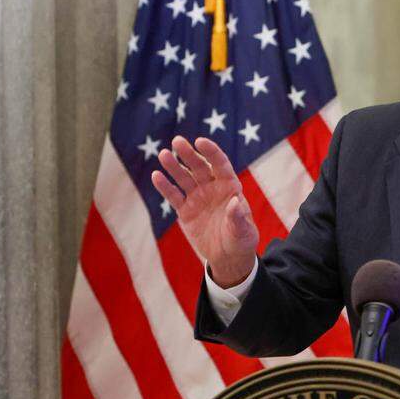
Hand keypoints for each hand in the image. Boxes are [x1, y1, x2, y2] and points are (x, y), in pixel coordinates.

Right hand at [150, 136, 258, 285]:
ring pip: (184, 178)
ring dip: (174, 166)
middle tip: (177, 141)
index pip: (220, 164)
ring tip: (163, 155)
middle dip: (189, 154)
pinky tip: (156, 175)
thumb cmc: (241, 241)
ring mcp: (198, 198)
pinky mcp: (185, 210)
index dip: (211, 152)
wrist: (227, 256)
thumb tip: (236, 202)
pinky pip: (173, 196)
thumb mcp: (243, 231)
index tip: (200, 141)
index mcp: (230, 188)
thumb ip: (238, 217)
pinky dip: (165, 186)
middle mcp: (213, 189)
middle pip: (200, 167)